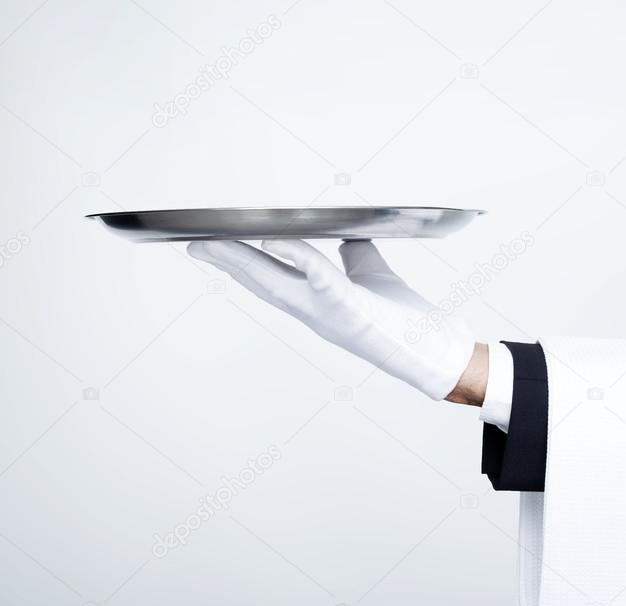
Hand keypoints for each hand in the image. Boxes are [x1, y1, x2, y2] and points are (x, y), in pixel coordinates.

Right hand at [188, 239, 476, 399]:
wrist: (431, 349)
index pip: (270, 278)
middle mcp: (315, 311)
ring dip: (242, 261)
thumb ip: (356, 257)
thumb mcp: (372, 278)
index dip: (240, 262)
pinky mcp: (350, 306)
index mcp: (316, 303)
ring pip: (276, 282)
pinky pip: (318, 276)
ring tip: (214, 243)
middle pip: (260, 281)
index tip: (212, 245)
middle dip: (225, 261)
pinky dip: (296, 255)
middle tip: (194, 244)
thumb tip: (349, 236)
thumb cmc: (404, 319)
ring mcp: (328, 311)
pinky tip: (274, 238)